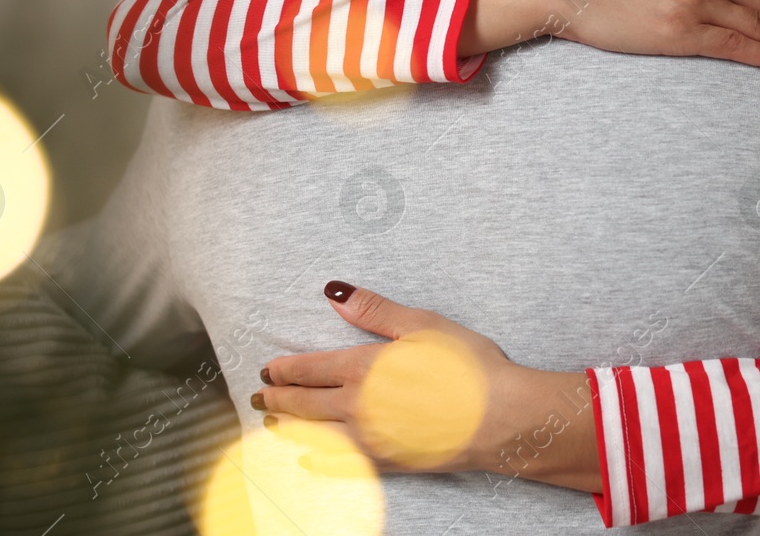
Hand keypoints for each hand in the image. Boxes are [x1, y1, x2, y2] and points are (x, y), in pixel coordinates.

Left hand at [255, 282, 600, 492]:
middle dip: (278, 399)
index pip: (310, 369)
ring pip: (314, 437)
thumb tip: (335, 294)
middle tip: (259, 396)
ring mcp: (370, 440)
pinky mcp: (388, 464)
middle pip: (305, 404)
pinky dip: (316, 463)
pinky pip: (339, 466)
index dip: (285, 369)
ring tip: (271, 425)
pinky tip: (306, 462)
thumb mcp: (422, 324)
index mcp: (364, 367)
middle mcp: (358, 407)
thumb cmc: (468, 367)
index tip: (268, 368)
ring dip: (289, 429)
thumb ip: (374, 311)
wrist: (501, 418)